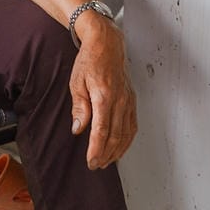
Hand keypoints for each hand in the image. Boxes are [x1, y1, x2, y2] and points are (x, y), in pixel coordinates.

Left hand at [69, 19, 136, 170]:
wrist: (107, 44)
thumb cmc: (90, 61)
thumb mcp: (77, 82)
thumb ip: (79, 108)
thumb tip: (78, 129)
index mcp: (104, 96)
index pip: (101, 131)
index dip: (96, 149)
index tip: (91, 161)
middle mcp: (120, 100)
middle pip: (115, 136)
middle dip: (106, 154)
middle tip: (96, 165)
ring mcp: (128, 101)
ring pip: (126, 133)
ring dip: (117, 151)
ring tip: (106, 162)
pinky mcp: (132, 100)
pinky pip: (132, 125)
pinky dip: (127, 140)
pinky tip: (120, 148)